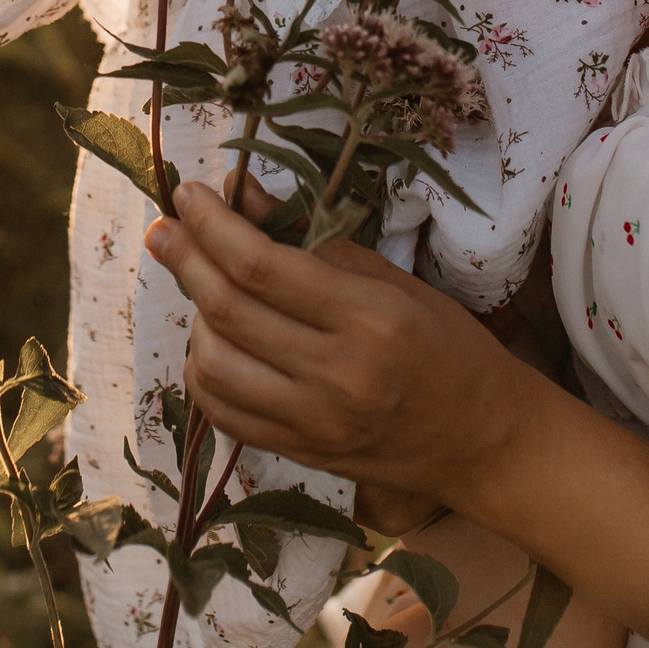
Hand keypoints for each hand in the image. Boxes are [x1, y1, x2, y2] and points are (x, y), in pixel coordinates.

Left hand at [143, 180, 529, 504]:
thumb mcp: (392, 280)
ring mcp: (315, 424)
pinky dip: (204, 371)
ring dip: (193, 318)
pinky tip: (214, 342)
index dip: (213, 225)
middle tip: (163, 228)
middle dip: (185, 259)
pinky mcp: (301, 454)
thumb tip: (238, 192)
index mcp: (370, 320)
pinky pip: (223, 413)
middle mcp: (338, 376)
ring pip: (214, 364)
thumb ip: (313, 239)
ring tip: (204, 291)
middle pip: (229, 310)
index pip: (263, 265)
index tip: (188, 194)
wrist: (485, 439)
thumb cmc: (449, 345)